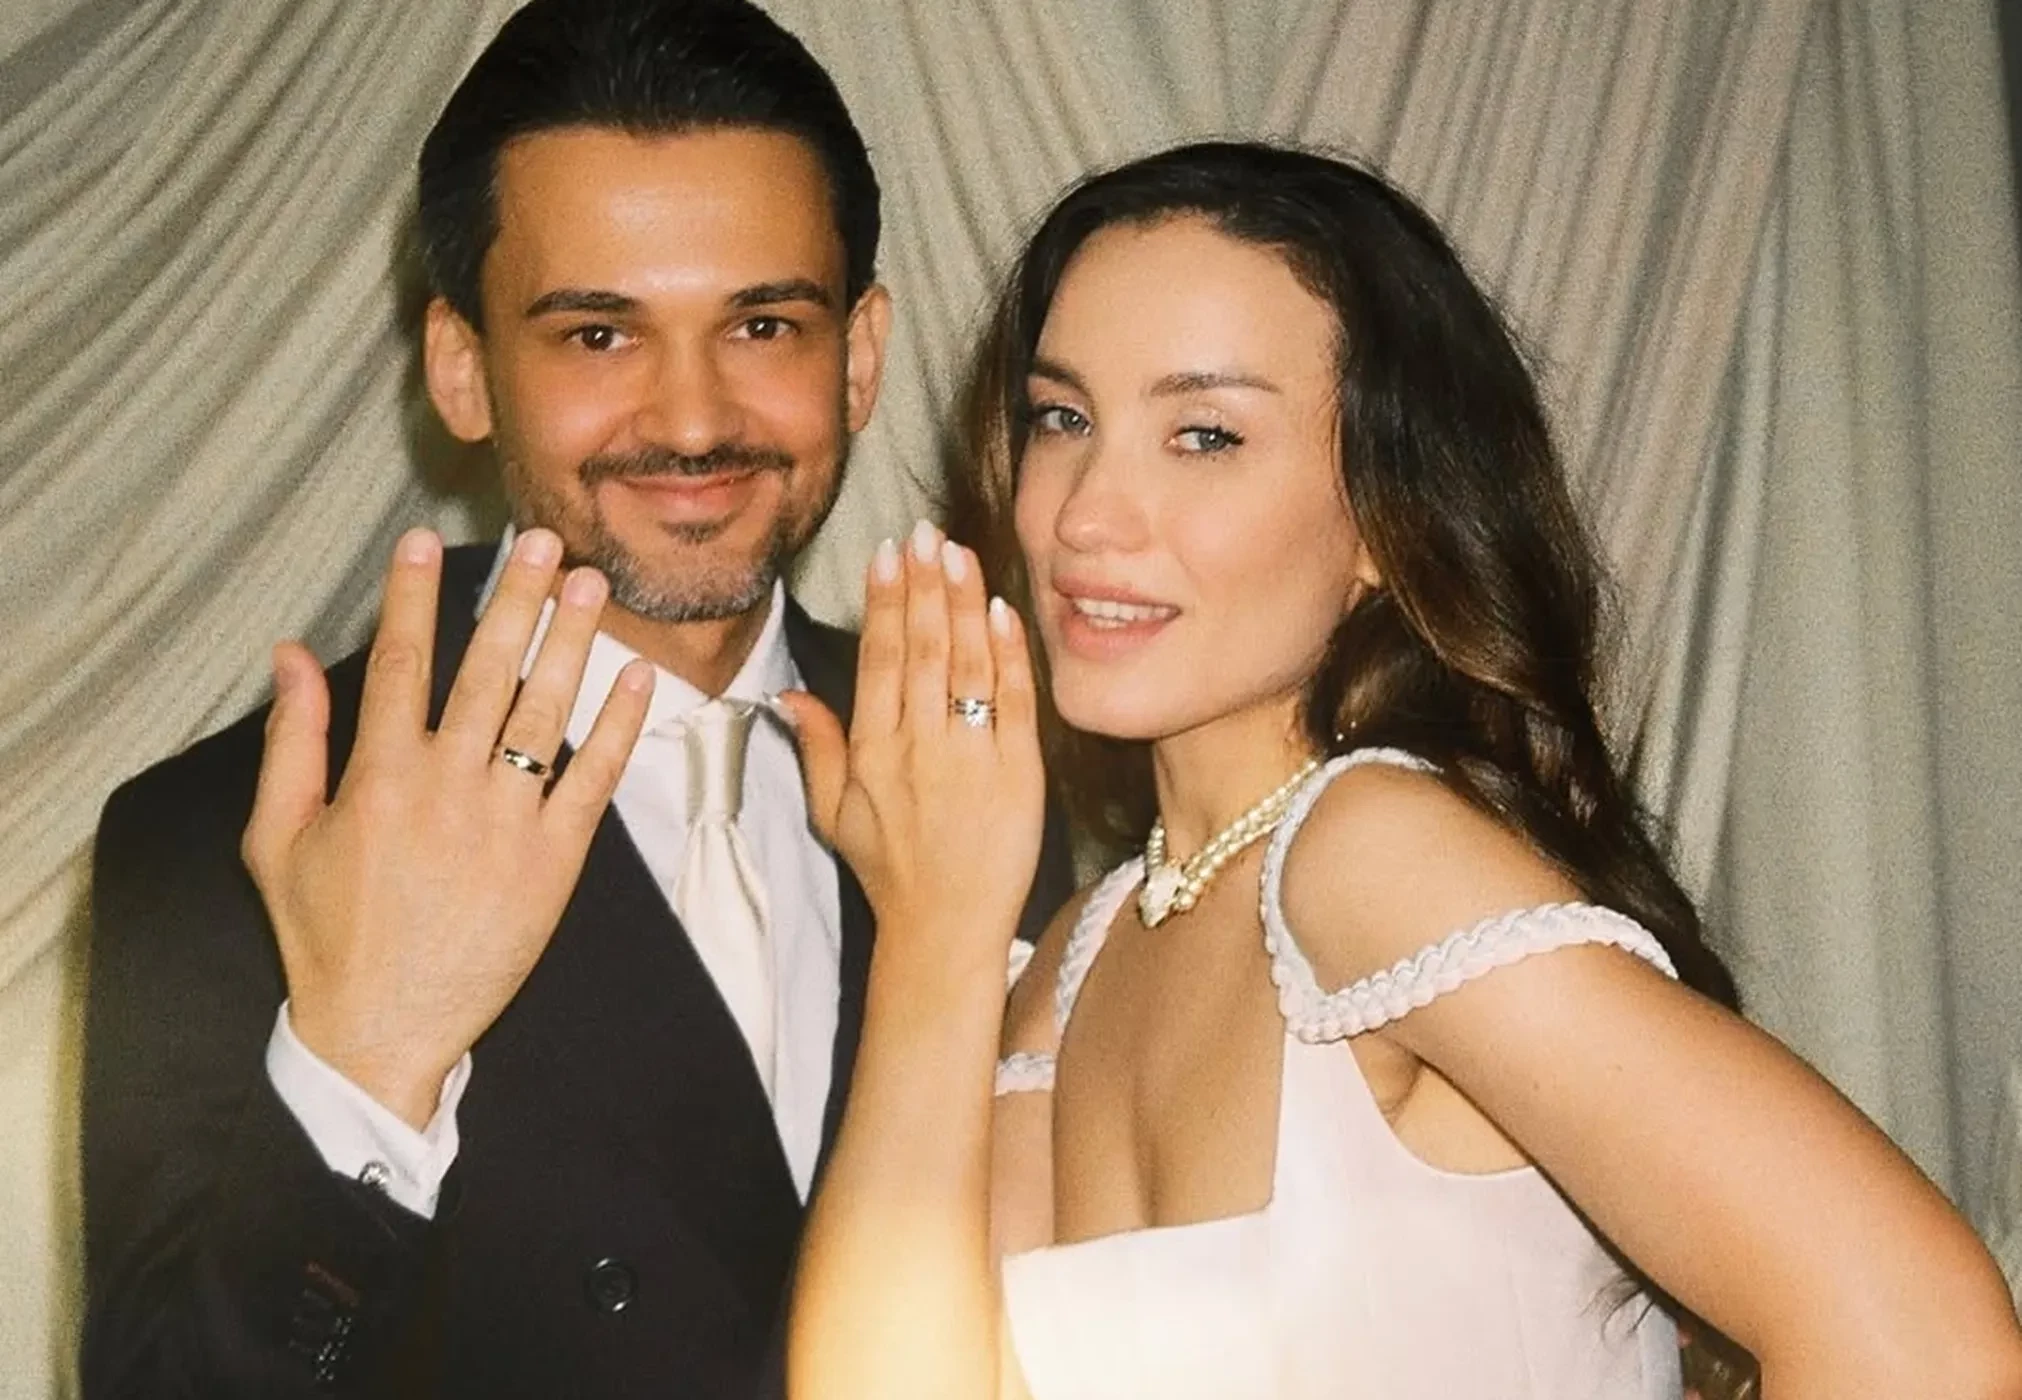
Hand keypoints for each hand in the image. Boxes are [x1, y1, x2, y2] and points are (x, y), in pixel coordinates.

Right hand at [242, 527, 652, 1126]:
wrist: (383, 1029)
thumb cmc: (325, 936)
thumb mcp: (277, 838)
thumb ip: (292, 741)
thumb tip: (291, 655)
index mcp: (378, 777)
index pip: (400, 663)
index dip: (414, 598)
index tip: (428, 542)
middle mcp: (447, 787)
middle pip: (488, 670)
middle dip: (515, 598)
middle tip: (542, 540)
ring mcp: (506, 823)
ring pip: (546, 712)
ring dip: (570, 641)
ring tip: (591, 583)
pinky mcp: (555, 862)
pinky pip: (594, 780)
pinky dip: (619, 728)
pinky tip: (636, 678)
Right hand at [780, 521, 1043, 968]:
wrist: (944, 931)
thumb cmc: (891, 872)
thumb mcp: (833, 813)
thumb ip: (816, 747)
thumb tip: (788, 694)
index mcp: (873, 753)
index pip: (879, 660)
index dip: (884, 601)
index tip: (888, 553)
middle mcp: (919, 749)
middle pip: (921, 650)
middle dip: (923, 585)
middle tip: (926, 533)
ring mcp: (971, 759)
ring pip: (965, 666)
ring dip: (963, 604)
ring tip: (960, 554)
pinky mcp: (1018, 774)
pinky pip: (1013, 703)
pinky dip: (1008, 655)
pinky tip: (1003, 612)